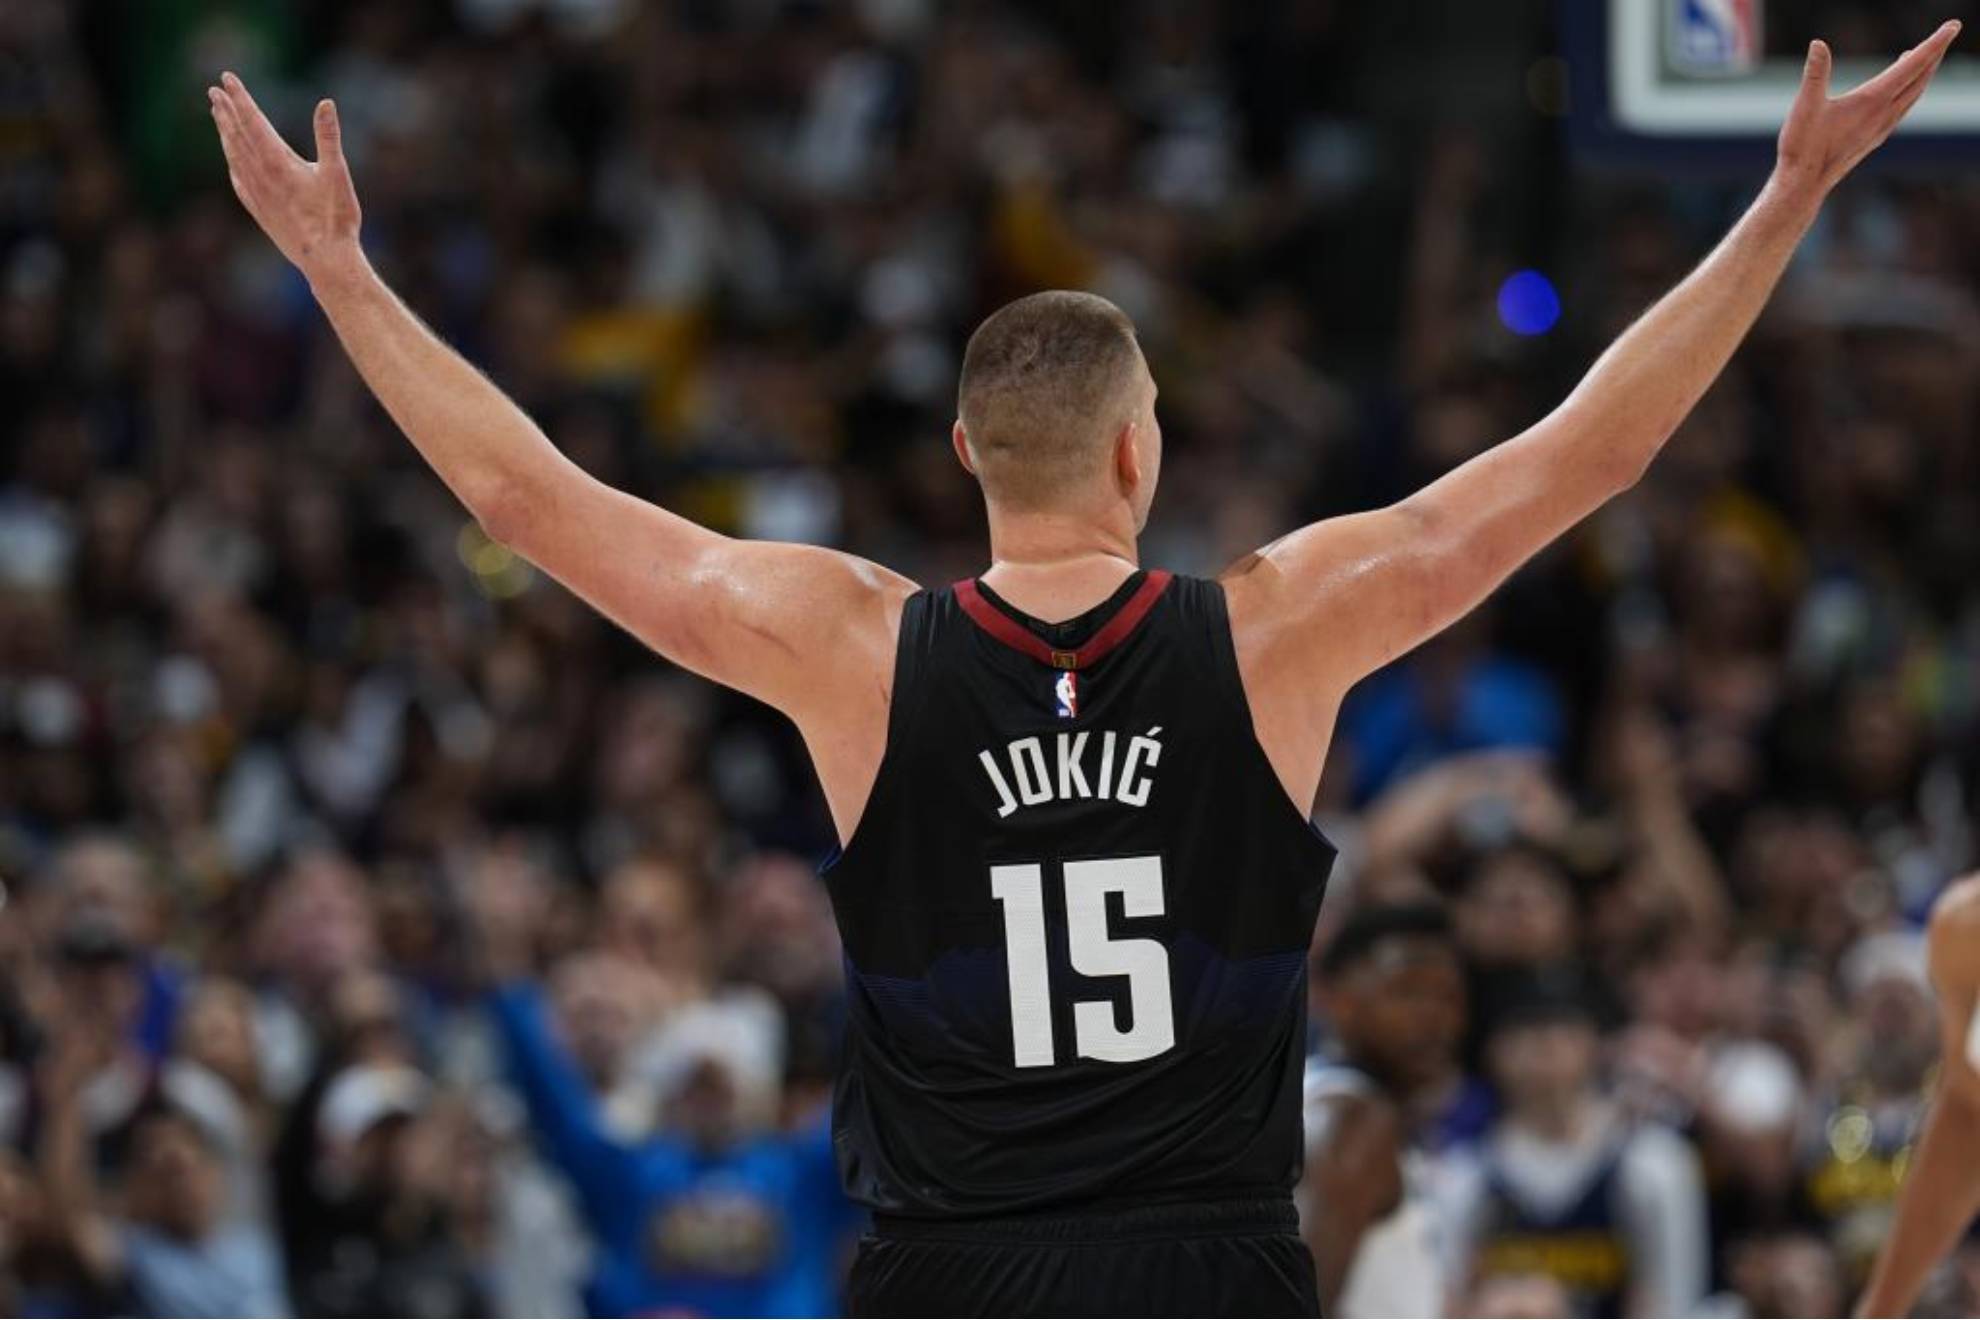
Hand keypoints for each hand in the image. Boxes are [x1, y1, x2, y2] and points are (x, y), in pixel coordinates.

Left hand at [208, 73, 361, 284]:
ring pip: (235, 156)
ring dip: (226, 134)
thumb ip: (329, 137)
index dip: (241, 98)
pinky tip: (232, 162)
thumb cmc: (336, 218)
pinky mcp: (260, 211)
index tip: (227, 79)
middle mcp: (261, 176)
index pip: (253, 121)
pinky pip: (238, 181)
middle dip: (227, 111)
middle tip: (215, 91)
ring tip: (219, 118)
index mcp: (278, 162)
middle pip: (238, 135)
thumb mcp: (337, 173)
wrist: (326, 260)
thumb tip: (326, 103)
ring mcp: (257, 194)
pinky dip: (232, 164)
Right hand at [1777, 21, 1960, 192]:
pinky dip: (1910, 92)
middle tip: (1946, 34)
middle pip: (1921, 78)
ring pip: (1914, 95)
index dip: (1934, 43)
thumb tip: (1817, 44)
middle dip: (1935, 54)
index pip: (1913, 64)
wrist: (1804, 185)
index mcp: (1873, 101)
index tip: (1952, 26)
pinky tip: (1901, 92)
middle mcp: (1884, 114)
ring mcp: (1882, 128)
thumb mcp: (1805, 106)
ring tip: (1926, 56)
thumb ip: (1815, 74)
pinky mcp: (1874, 138)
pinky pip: (1902, 109)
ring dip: (1924, 73)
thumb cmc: (1803, 147)